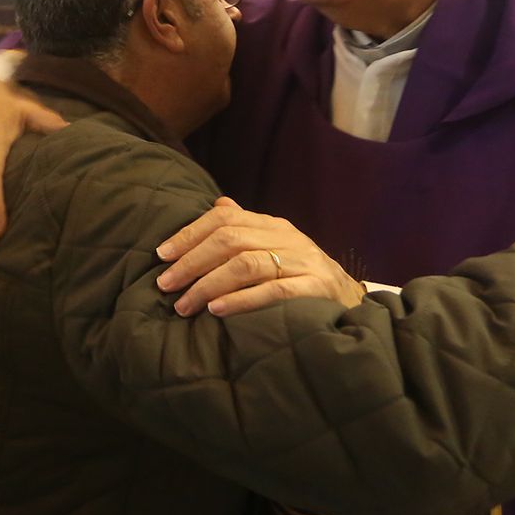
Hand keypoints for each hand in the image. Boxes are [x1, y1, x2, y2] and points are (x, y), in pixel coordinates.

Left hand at [153, 197, 363, 316]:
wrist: (352, 303)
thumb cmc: (302, 277)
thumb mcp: (275, 248)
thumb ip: (246, 229)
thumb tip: (216, 204)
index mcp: (273, 226)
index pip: (224, 219)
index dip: (189, 234)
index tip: (161, 255)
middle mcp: (287, 238)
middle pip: (230, 240)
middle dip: (192, 262)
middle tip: (165, 285)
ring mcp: (303, 262)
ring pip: (247, 264)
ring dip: (208, 284)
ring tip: (184, 305)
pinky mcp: (315, 288)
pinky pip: (273, 290)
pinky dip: (242, 300)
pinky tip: (217, 310)